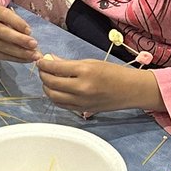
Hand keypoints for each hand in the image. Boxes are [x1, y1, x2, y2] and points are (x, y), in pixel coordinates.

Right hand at [0, 4, 38, 62]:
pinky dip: (17, 58)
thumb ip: (19, 25)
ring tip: (34, 55)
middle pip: (3, 32)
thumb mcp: (10, 17)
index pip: (5, 15)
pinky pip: (4, 56)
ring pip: (3, 47)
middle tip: (34, 44)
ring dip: (21, 52)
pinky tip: (27, 59)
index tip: (30, 31)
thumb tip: (31, 39)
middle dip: (20, 39)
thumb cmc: (3, 21)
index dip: (17, 23)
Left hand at [37, 55, 161, 114]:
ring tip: (47, 80)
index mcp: (85, 71)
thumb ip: (69, 63)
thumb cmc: (114, 73)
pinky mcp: (83, 110)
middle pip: (51, 83)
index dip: (44, 63)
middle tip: (42, 69)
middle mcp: (81, 87)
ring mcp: (81, 101)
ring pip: (53, 96)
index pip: (55, 68)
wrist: (130, 90)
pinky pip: (62, 105)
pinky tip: (55, 90)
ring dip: (46, 87)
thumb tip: (51, 60)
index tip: (40, 60)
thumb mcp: (91, 62)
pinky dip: (55, 97)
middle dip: (43, 75)